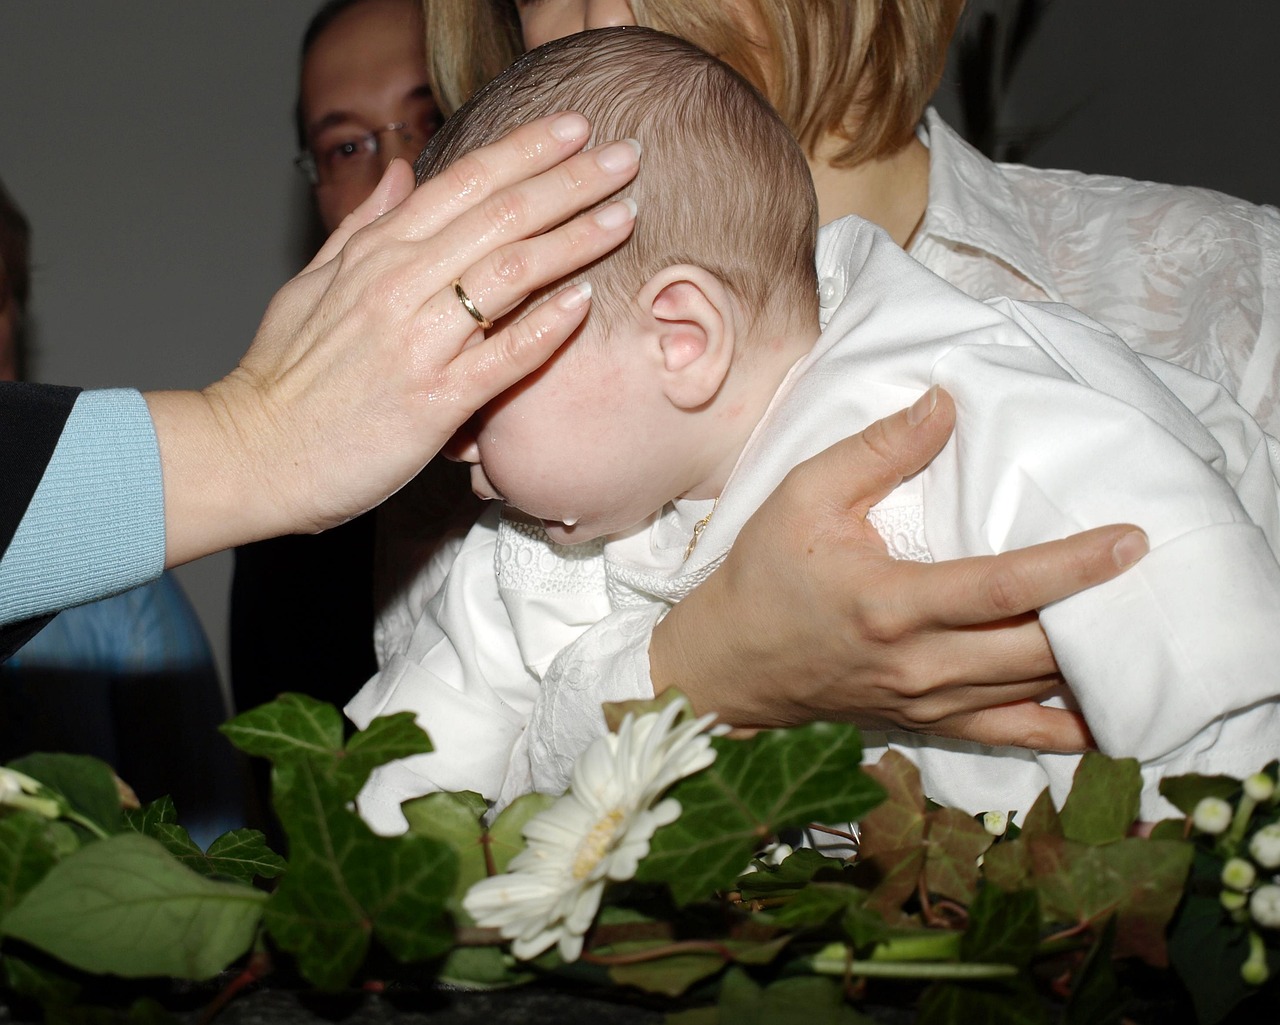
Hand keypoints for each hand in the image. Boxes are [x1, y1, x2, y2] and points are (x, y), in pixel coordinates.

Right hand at [149, 114, 639, 565]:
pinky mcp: (434, 401)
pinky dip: (546, 325)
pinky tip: (586, 302)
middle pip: (500, 215)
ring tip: (623, 216)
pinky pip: (502, 355)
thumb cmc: (284, 377)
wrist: (254, 454)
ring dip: (573, 240)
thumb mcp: (311, 284)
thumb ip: (361, 227)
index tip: (574, 129)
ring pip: (509, 273)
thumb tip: (396, 173)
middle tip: (624, 158)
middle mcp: (398, 285)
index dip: (524, 150)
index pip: (463, 183)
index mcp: (373, 252)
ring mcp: (418, 342)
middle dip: (569, 181)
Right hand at [650, 387, 1148, 750]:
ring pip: (1033, 691)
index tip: (1129, 540)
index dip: (1072, 566)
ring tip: (1137, 622)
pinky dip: (1065, 732)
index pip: (1002, 589)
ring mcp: (928, 702)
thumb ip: (878, 451)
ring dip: (1091, 662)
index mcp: (891, 605)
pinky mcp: (929, 722)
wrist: (729, 664)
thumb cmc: (764, 575)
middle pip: (1034, 648)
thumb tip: (945, 406)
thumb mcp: (804, 495)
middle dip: (1100, 613)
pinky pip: (1011, 737)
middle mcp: (919, 664)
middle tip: (1149, 574)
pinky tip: (1108, 719)